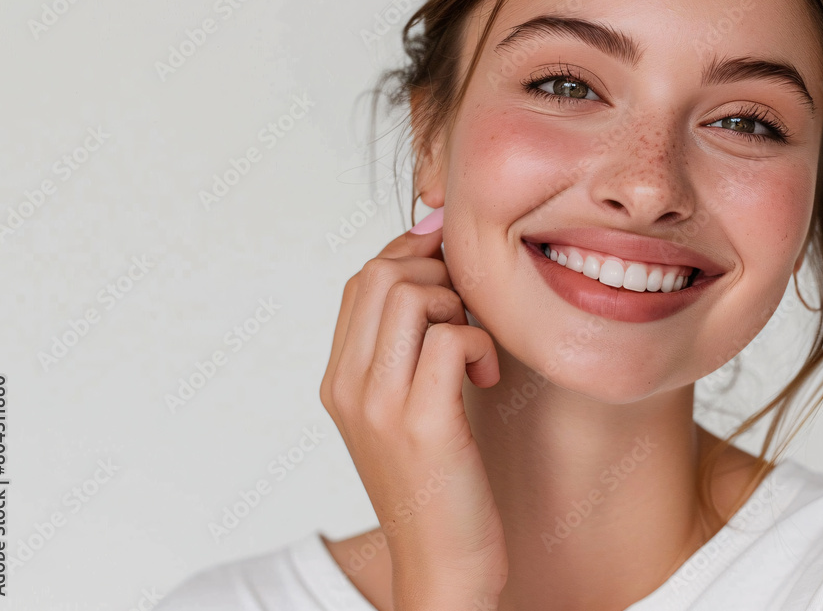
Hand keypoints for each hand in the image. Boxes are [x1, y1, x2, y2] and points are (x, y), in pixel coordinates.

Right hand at [320, 210, 507, 608]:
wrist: (440, 564)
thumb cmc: (433, 483)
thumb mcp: (398, 410)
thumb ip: (399, 349)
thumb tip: (431, 271)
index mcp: (337, 380)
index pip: (360, 279)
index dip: (410, 259)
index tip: (449, 276)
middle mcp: (347, 387)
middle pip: (381, 274)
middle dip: (436, 274)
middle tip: (465, 312)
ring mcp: (379, 405)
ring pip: (411, 294)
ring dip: (457, 305)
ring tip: (471, 347)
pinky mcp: (423, 424)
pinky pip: (450, 338)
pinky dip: (481, 344)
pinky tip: (486, 378)